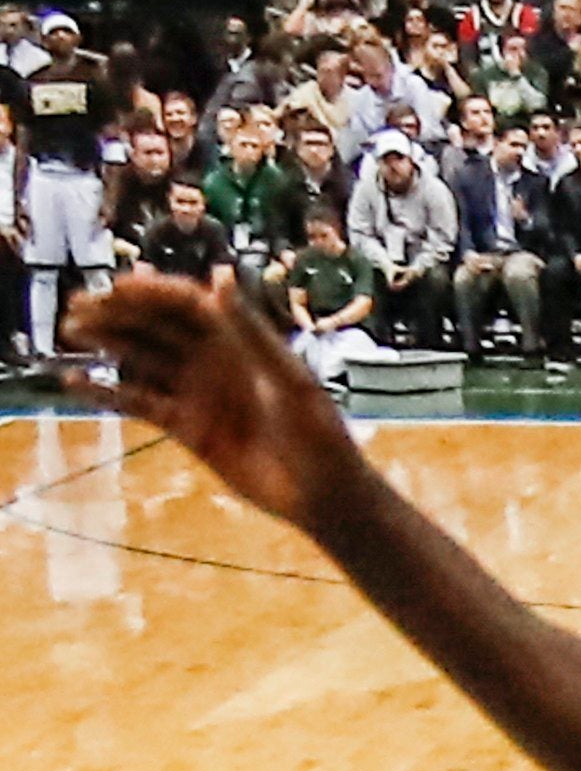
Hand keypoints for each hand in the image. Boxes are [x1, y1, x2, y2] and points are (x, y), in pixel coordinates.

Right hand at [70, 270, 363, 526]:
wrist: (321, 495)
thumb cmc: (319, 434)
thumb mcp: (288, 380)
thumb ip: (250, 330)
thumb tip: (219, 275)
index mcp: (242, 342)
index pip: (187, 305)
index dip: (152, 293)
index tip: (115, 287)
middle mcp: (215, 360)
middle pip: (157, 326)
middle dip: (118, 313)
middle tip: (76, 306)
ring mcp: (198, 392)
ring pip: (141, 358)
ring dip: (106, 343)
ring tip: (69, 331)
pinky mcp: (185, 426)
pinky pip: (137, 402)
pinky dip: (106, 393)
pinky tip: (72, 383)